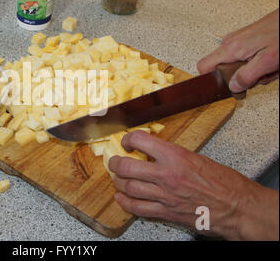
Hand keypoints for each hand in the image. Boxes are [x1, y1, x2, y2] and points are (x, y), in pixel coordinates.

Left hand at [108, 131, 278, 239]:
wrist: (237, 207)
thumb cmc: (224, 182)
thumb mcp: (197, 158)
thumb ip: (173, 156)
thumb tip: (155, 153)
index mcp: (175, 156)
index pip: (141, 140)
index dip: (128, 139)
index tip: (127, 142)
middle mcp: (166, 175)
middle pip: (127, 167)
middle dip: (115, 163)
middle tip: (114, 162)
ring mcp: (164, 195)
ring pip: (128, 188)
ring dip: (118, 182)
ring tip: (117, 178)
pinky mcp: (166, 212)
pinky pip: (138, 208)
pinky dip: (125, 203)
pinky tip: (121, 198)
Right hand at [197, 9, 278, 92]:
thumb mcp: (267, 61)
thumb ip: (247, 76)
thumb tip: (233, 87)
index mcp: (230, 48)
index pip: (203, 67)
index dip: (212, 80)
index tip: (227, 86)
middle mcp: (230, 42)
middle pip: (224, 69)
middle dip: (244, 77)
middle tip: (260, 75)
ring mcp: (238, 40)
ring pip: (238, 65)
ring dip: (255, 71)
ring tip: (270, 66)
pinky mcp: (247, 40)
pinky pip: (246, 58)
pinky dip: (259, 62)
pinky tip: (271, 60)